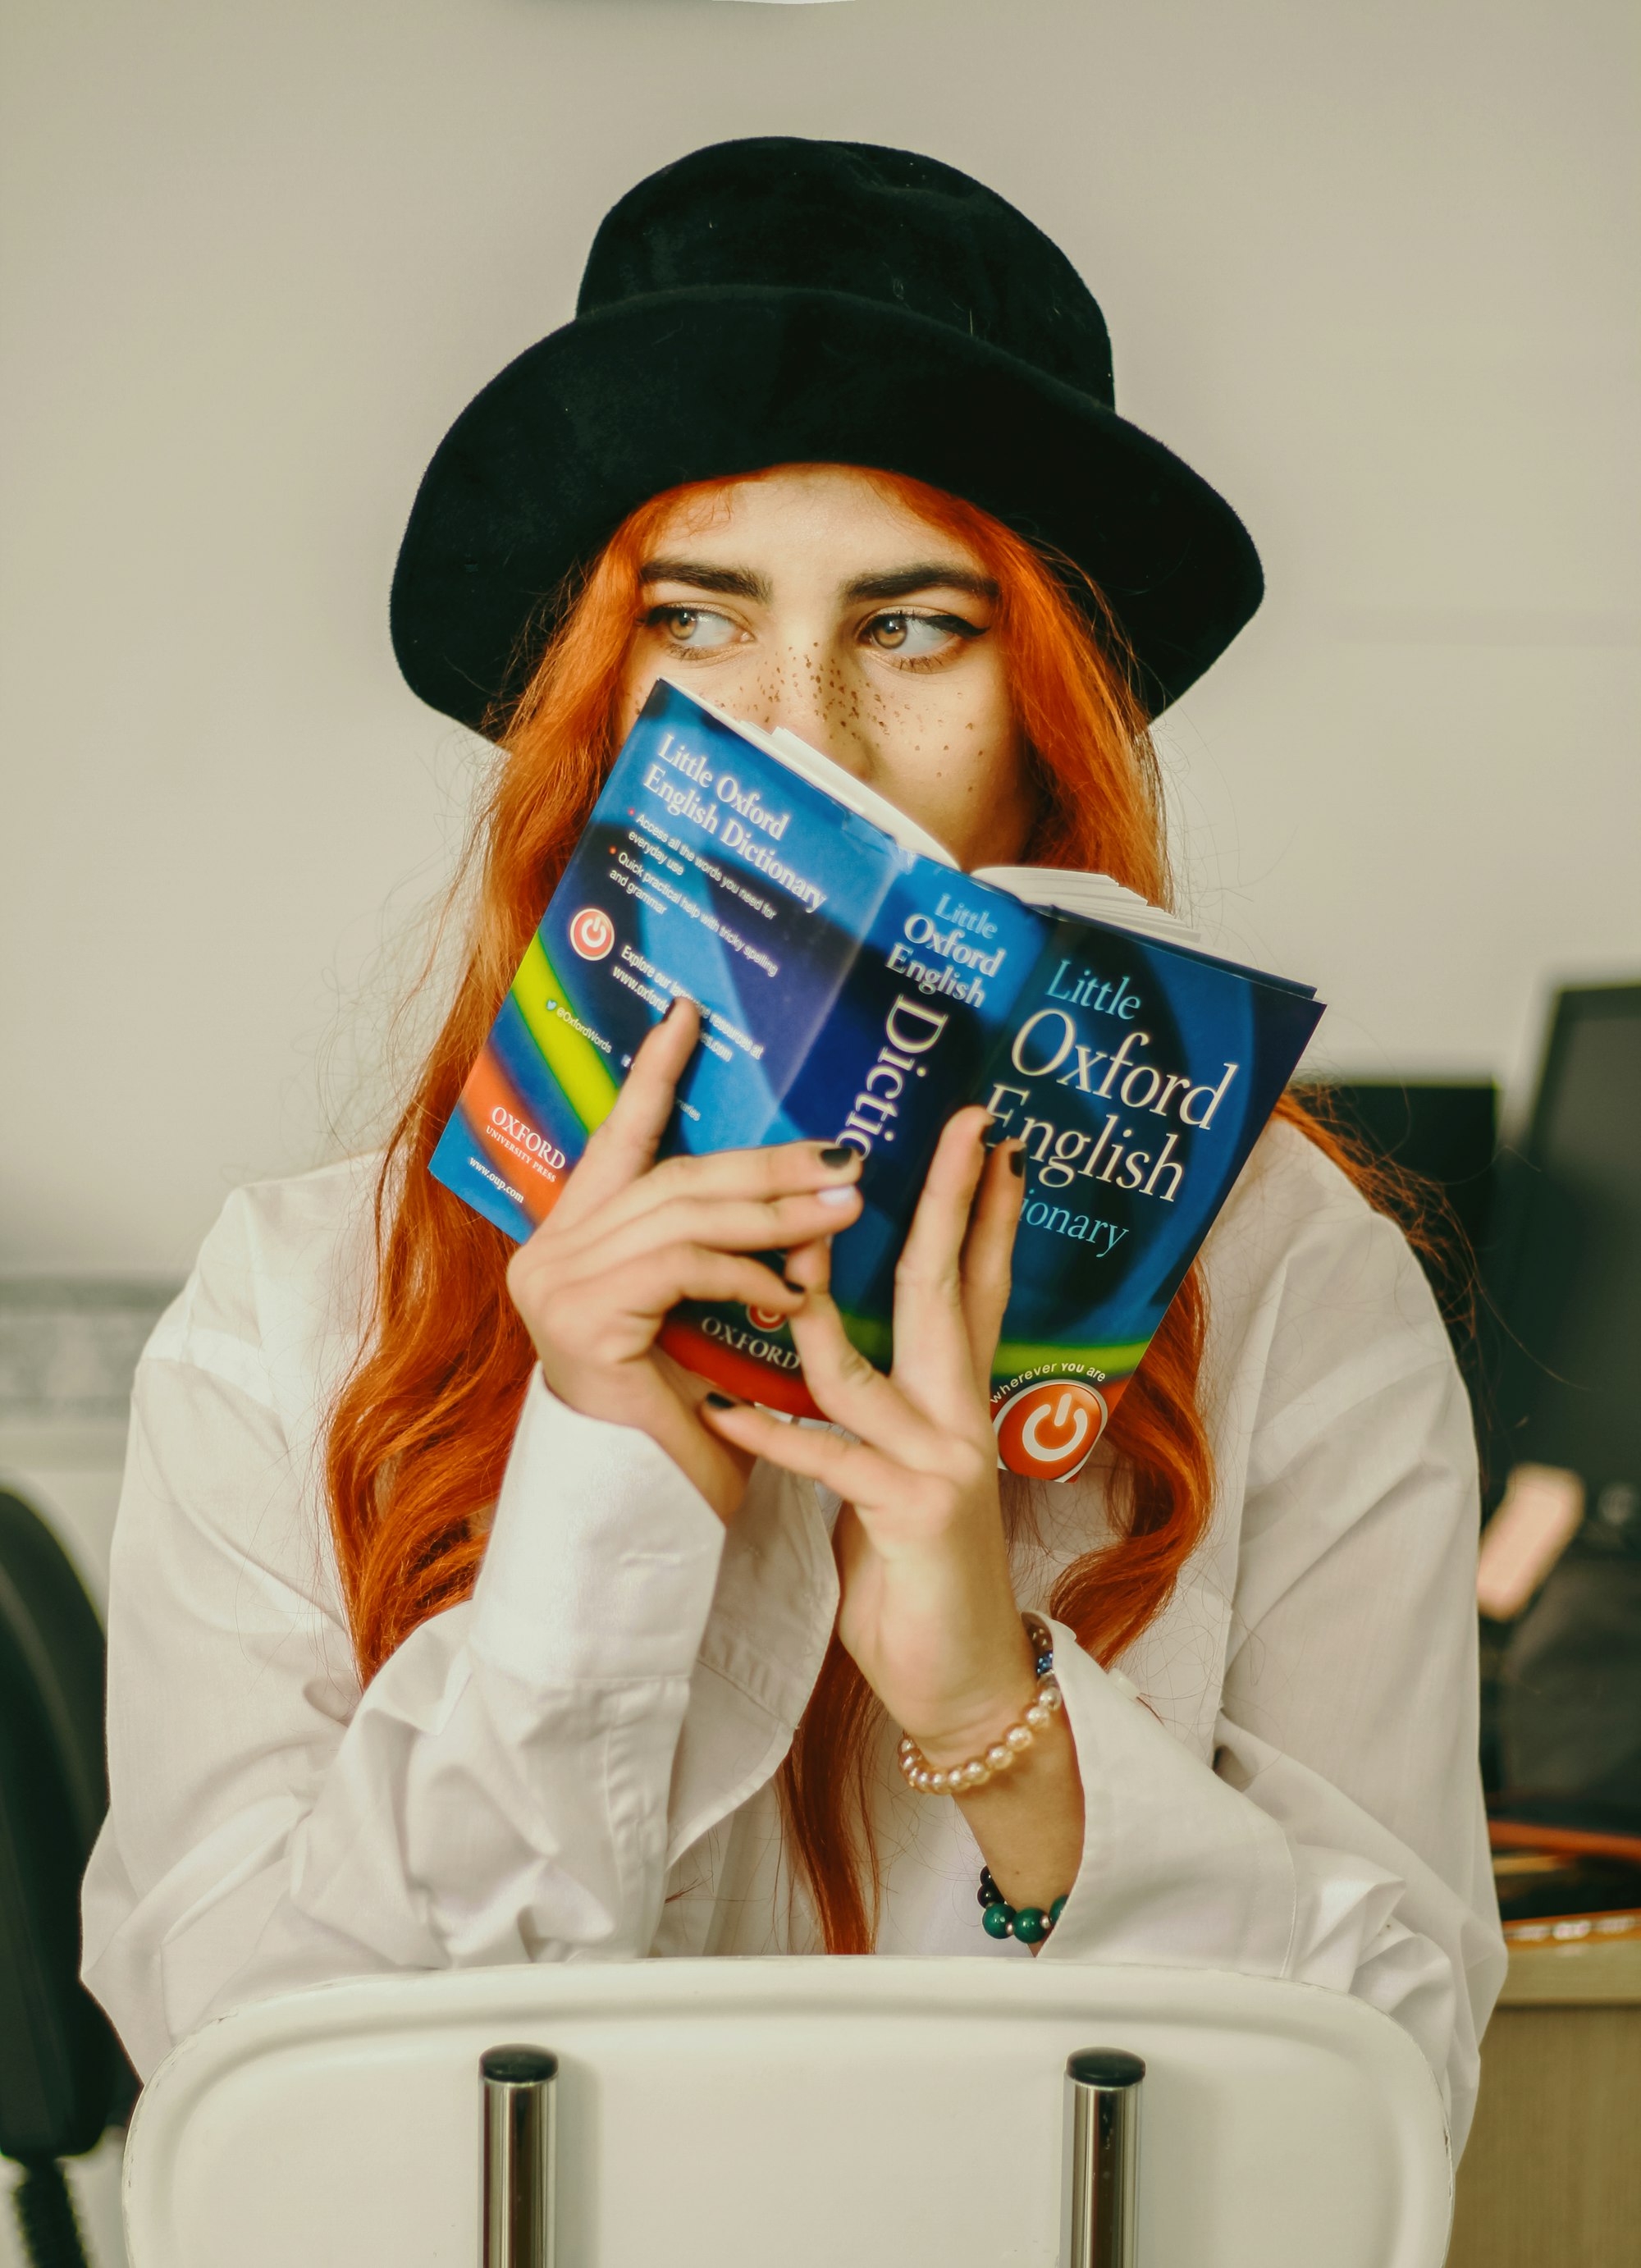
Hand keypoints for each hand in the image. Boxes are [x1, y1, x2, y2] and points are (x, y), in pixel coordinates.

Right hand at [505, 1000, 863, 1519]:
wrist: (649, 1517)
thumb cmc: (685, 1420)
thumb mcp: (703, 1312)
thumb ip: (720, 1243)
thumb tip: (802, 1175)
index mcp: (575, 1239)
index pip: (620, 1137)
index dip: (654, 1072)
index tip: (690, 1011)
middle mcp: (549, 1251)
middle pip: (673, 1175)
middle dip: (766, 1161)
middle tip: (847, 1153)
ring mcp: (555, 1283)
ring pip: (684, 1214)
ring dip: (776, 1209)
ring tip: (846, 1206)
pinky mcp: (581, 1320)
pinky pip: (683, 1268)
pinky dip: (749, 1270)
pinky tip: (796, 1286)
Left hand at [700, 1108, 1037, 1755]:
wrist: (964, 1687)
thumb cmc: (918, 1581)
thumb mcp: (898, 1480)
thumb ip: (873, 1416)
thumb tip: (821, 1354)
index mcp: (956, 1405)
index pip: (975, 1288)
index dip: (986, 1213)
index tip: (991, 1143)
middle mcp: (961, 1420)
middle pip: (949, 1291)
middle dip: (955, 1203)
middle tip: (969, 1127)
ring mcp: (943, 1463)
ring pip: (865, 1365)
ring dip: (814, 1304)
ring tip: (777, 1247)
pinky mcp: (912, 1514)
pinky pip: (827, 1457)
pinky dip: (768, 1433)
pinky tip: (719, 1411)